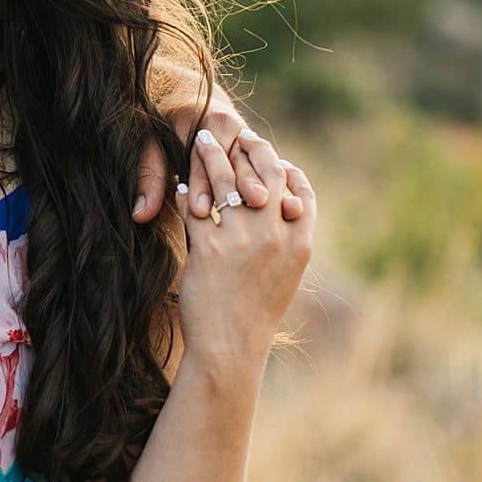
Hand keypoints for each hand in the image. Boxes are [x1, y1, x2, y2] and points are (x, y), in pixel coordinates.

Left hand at [133, 103, 303, 224]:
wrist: (194, 98)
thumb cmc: (168, 126)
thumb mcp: (152, 144)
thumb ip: (150, 176)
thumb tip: (140, 214)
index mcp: (212, 121)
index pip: (205, 158)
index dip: (201, 186)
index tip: (200, 212)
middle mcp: (237, 129)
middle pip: (239, 165)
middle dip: (240, 191)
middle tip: (239, 222)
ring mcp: (254, 145)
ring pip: (259, 172)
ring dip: (261, 196)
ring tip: (262, 224)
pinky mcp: (262, 158)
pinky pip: (271, 177)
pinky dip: (276, 196)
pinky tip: (277, 220)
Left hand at [173, 137, 316, 361]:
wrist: (231, 347)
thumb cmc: (256, 313)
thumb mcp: (285, 276)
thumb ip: (287, 240)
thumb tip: (283, 207)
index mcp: (300, 243)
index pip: (301, 191)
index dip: (288, 168)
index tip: (275, 155)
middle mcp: (275, 236)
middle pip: (266, 174)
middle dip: (253, 148)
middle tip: (239, 133)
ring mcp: (243, 240)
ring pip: (227, 180)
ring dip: (212, 155)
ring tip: (200, 140)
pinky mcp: (209, 247)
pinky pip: (195, 205)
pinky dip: (186, 191)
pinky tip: (179, 184)